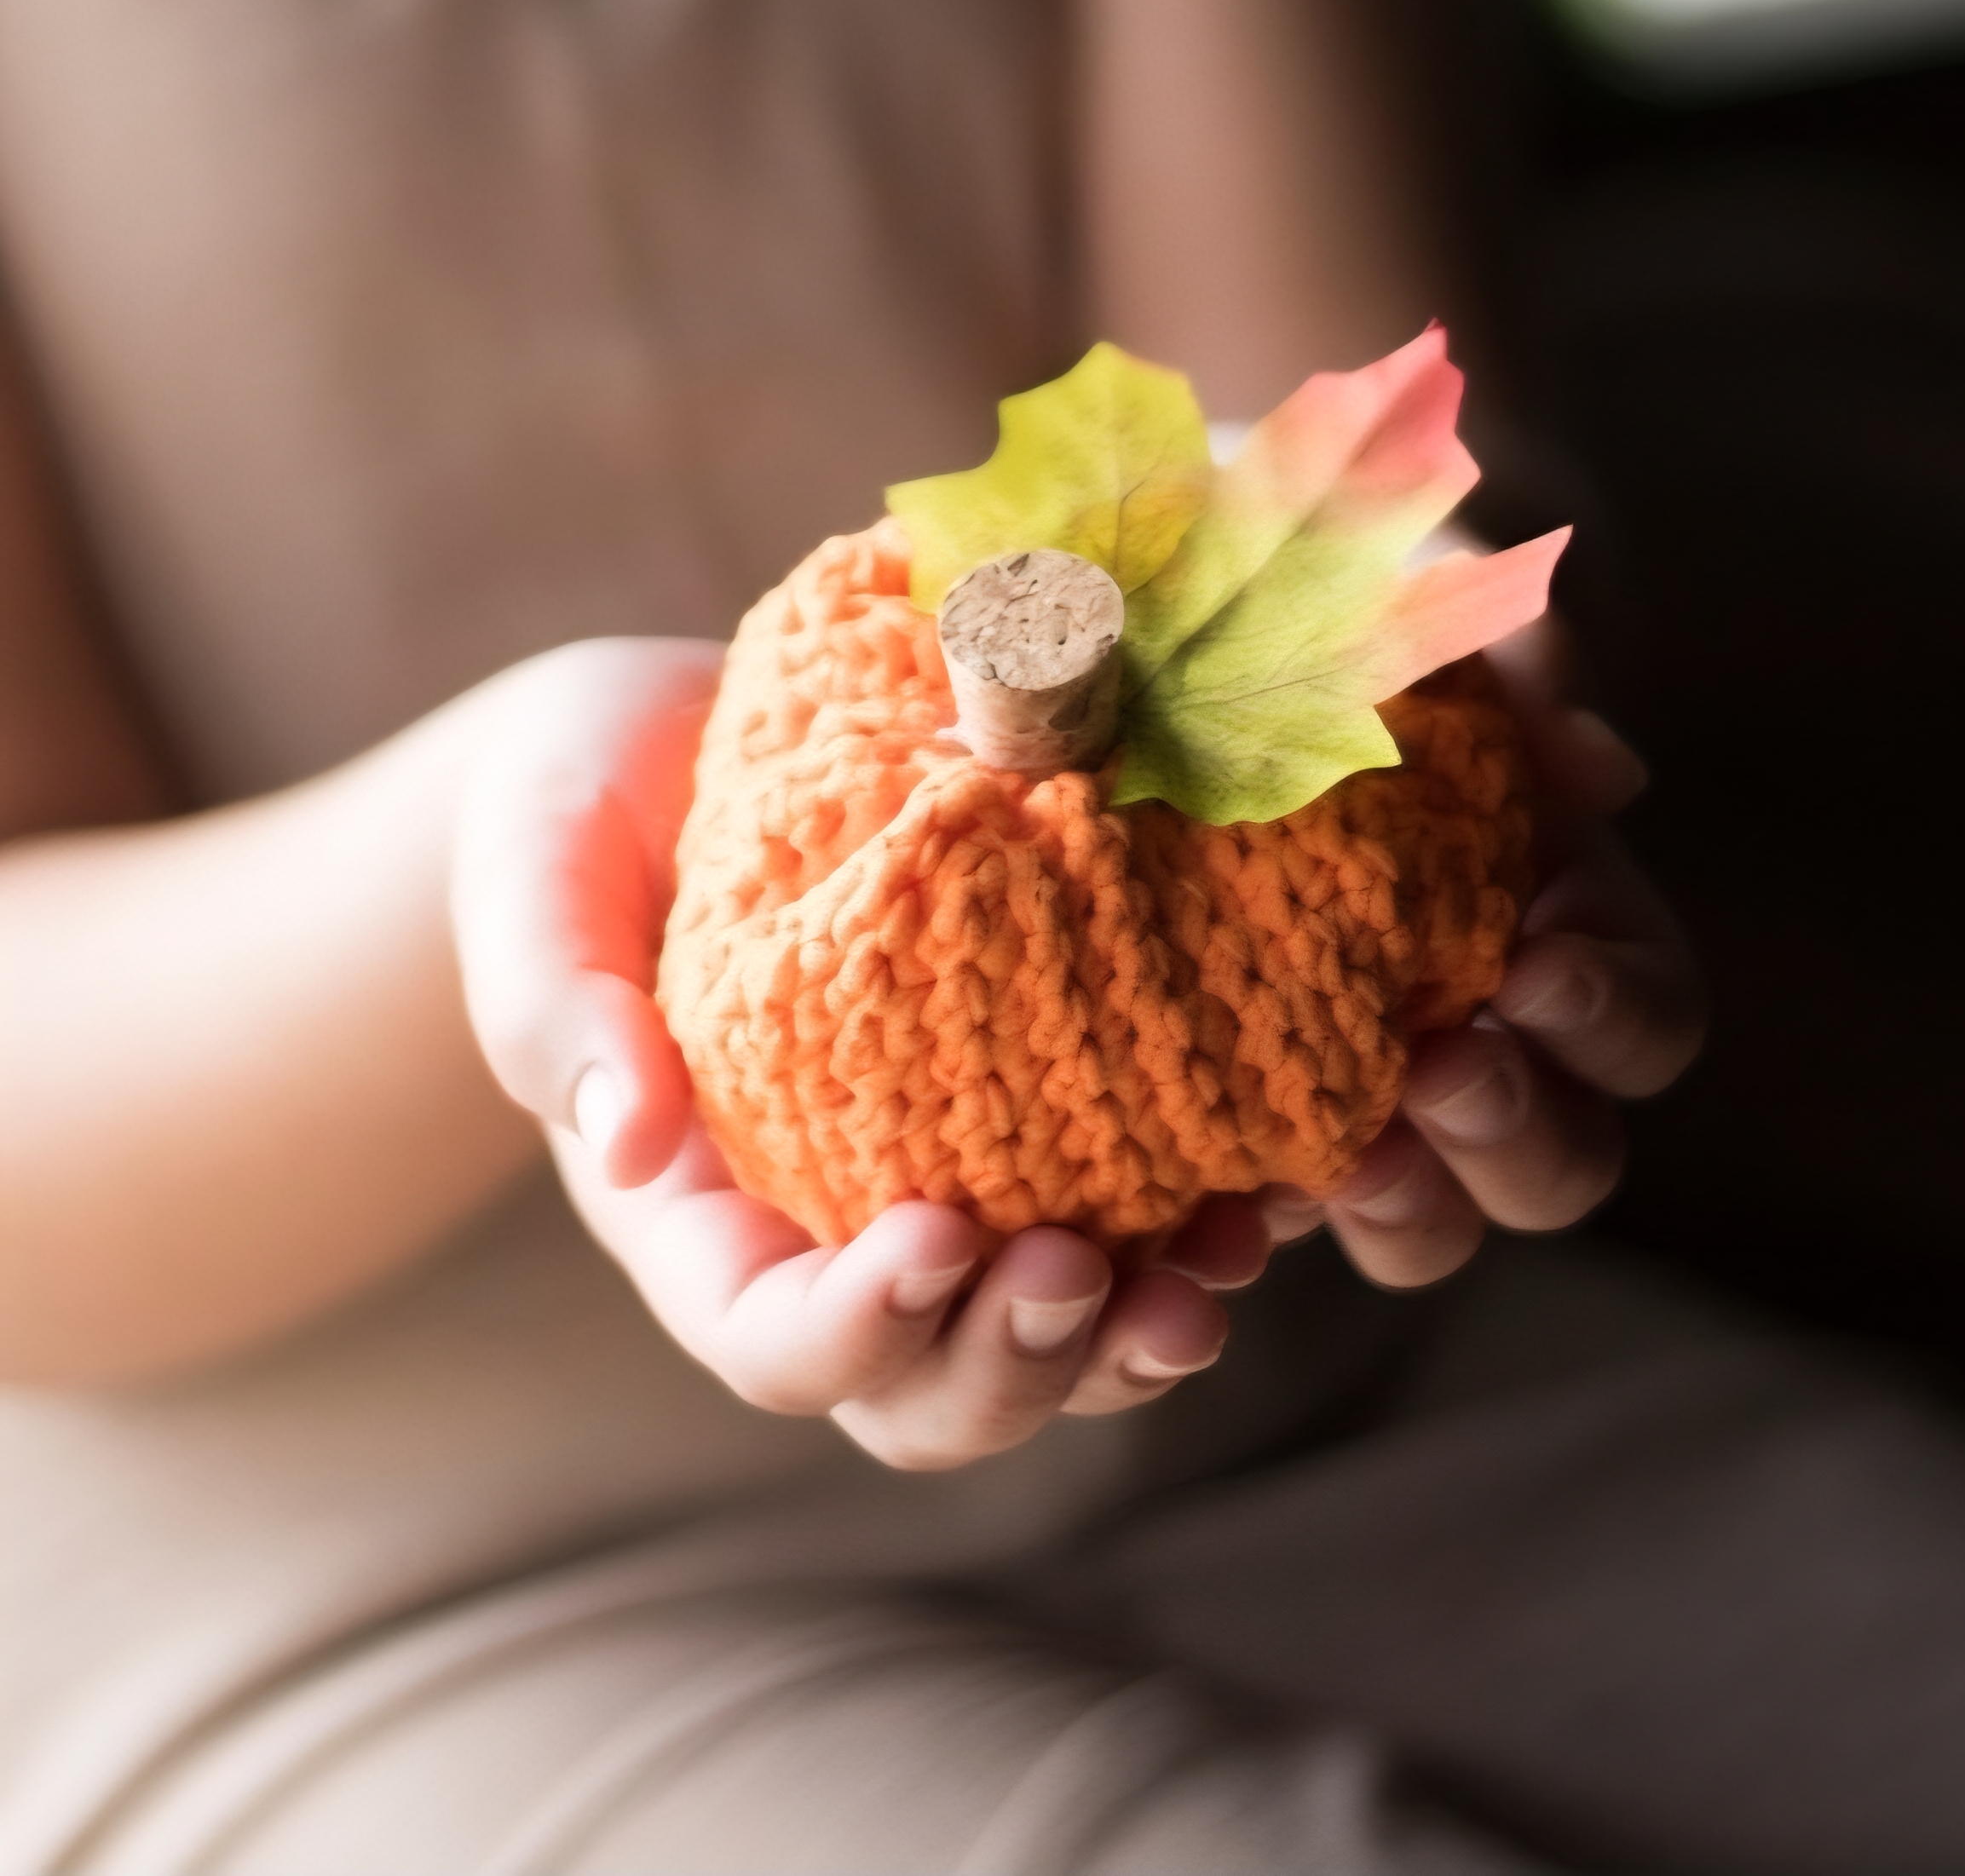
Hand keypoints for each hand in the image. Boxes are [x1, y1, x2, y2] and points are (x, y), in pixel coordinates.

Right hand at [451, 639, 1229, 1471]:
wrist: (677, 743)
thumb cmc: (579, 812)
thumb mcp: (534, 879)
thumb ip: (557, 1006)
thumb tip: (629, 1143)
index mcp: (702, 1218)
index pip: (776, 1342)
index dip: (861, 1328)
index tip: (938, 1232)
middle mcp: (831, 1235)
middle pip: (927, 1391)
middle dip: (1013, 1368)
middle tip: (1085, 1274)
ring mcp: (947, 1183)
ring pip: (1046, 1338)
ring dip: (1128, 1334)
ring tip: (1212, 1264)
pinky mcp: (1040, 1114)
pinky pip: (1130, 1217)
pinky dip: (1197, 1225)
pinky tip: (1261, 1182)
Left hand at [1234, 617, 1707, 1289]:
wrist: (1207, 617)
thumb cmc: (1355, 605)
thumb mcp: (1437, 594)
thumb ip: (1522, 664)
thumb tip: (1599, 768)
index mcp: (1560, 926)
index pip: (1645, 1023)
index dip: (1612, 1020)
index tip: (1537, 964)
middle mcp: (1481, 1033)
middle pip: (1558, 1163)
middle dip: (1515, 1136)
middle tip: (1441, 1069)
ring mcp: (1361, 1086)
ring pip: (1428, 1217)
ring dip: (1402, 1203)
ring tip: (1332, 1151)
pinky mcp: (1241, 1115)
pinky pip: (1262, 1212)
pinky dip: (1244, 1223)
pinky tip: (1201, 1194)